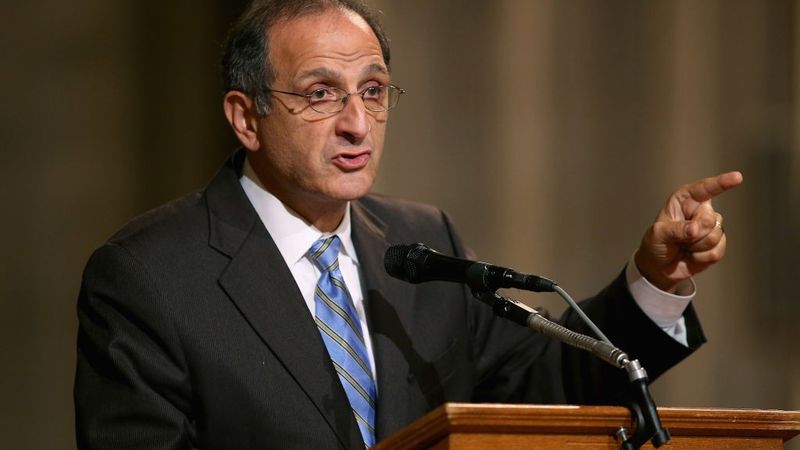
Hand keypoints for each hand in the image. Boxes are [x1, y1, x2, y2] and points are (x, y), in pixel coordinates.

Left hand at [635, 171, 743, 292]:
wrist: (660, 267)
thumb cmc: (656, 244)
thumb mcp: (657, 235)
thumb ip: (675, 230)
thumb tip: (695, 229)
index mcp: (684, 200)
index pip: (704, 189)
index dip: (721, 183)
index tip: (737, 177)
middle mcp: (700, 210)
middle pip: (709, 219)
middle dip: (693, 233)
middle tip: (678, 239)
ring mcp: (711, 227)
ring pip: (715, 235)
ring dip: (696, 246)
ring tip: (684, 247)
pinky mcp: (718, 244)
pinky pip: (717, 251)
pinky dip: (701, 257)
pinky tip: (692, 255)